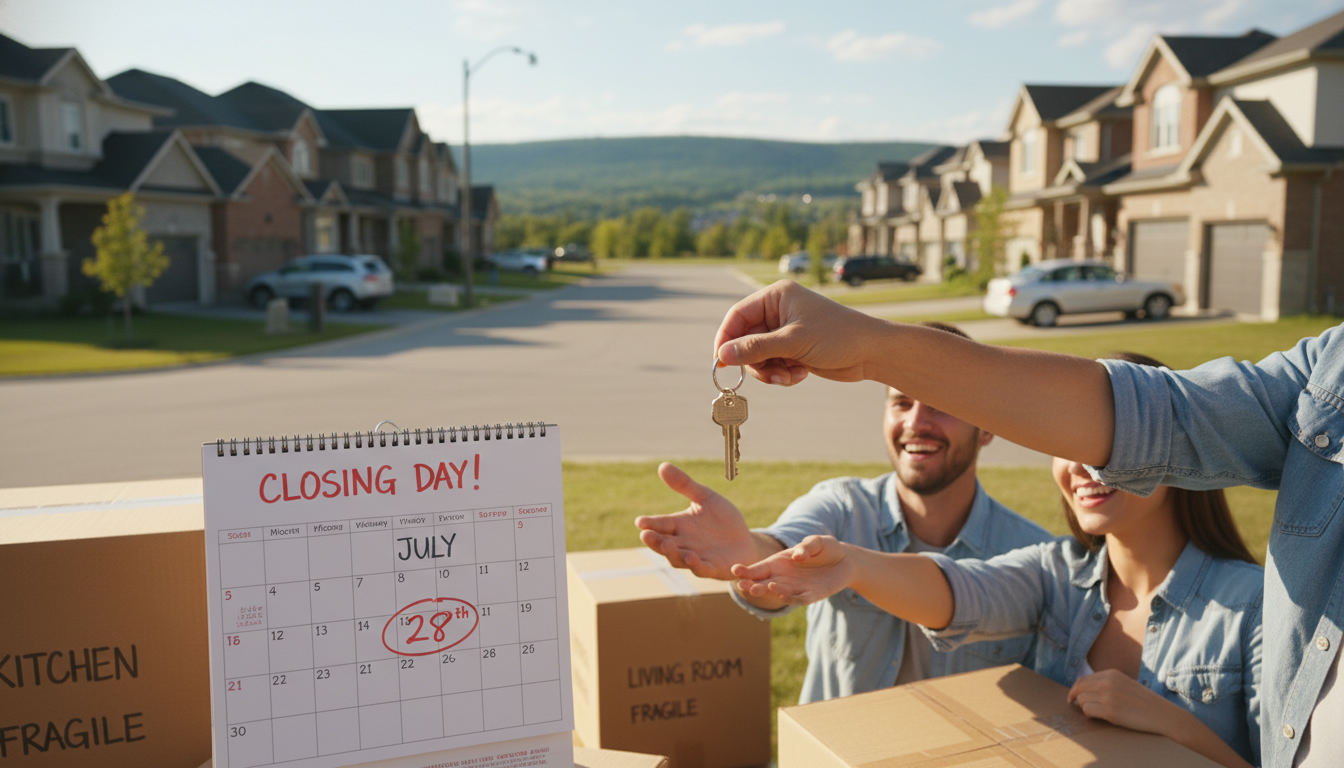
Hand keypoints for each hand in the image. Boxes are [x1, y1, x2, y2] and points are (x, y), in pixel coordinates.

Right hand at [635, 463, 774, 580]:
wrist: (745, 541)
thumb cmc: (722, 520)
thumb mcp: (705, 498)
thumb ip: (685, 485)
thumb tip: (662, 465)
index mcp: (679, 526)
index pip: (660, 524)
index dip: (650, 524)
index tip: (640, 521)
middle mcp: (683, 544)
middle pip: (664, 544)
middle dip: (655, 541)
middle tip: (645, 535)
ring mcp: (696, 558)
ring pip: (679, 558)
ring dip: (672, 553)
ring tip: (668, 545)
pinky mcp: (713, 569)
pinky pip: (702, 569)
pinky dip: (696, 565)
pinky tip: (692, 558)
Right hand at [714, 280, 884, 386]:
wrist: (872, 352)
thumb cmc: (837, 336)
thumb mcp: (793, 342)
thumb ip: (755, 349)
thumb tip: (721, 356)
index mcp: (776, 296)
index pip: (737, 316)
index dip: (726, 339)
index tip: (720, 363)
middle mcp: (778, 311)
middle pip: (746, 340)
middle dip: (755, 361)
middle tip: (769, 376)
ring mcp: (786, 331)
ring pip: (758, 356)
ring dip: (769, 371)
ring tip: (788, 376)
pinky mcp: (793, 349)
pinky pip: (773, 364)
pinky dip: (781, 374)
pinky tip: (800, 375)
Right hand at [730, 535, 854, 604]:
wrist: (845, 561)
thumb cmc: (825, 548)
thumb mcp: (817, 541)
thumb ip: (807, 547)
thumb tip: (797, 556)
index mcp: (778, 562)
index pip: (759, 568)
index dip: (746, 570)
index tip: (735, 570)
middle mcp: (783, 577)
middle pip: (763, 583)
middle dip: (752, 585)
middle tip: (742, 585)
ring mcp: (795, 588)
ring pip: (778, 593)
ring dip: (768, 592)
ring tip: (759, 588)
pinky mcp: (810, 595)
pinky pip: (798, 599)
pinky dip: (790, 598)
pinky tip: (782, 594)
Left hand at [1067, 669, 1182, 735]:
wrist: (1162, 714)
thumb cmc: (1143, 702)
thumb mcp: (1124, 683)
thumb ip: (1106, 683)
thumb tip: (1083, 689)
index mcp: (1111, 673)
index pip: (1083, 679)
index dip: (1075, 689)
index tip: (1072, 697)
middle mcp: (1107, 682)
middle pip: (1079, 688)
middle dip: (1076, 697)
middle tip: (1073, 705)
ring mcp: (1108, 696)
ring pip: (1082, 700)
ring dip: (1085, 707)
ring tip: (1097, 712)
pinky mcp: (1110, 711)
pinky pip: (1088, 711)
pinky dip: (1090, 715)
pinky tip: (1100, 717)